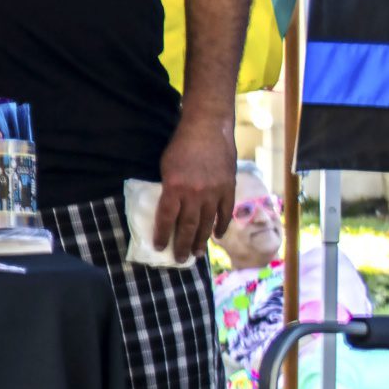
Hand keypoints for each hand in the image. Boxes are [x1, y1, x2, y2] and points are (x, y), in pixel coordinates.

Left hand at [154, 117, 236, 262]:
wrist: (208, 128)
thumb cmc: (182, 146)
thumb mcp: (166, 167)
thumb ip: (169, 189)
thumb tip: (170, 209)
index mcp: (174, 187)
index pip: (165, 218)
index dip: (162, 234)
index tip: (159, 247)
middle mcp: (194, 194)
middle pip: (187, 226)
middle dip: (182, 244)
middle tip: (180, 259)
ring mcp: (214, 192)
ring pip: (207, 223)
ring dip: (201, 240)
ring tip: (197, 254)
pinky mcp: (229, 188)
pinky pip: (226, 212)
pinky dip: (221, 225)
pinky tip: (217, 236)